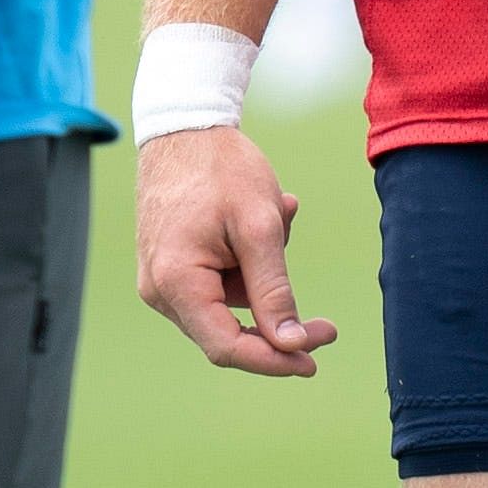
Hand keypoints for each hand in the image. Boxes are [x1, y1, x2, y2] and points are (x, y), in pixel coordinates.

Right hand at [137, 122, 340, 374]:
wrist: (184, 126)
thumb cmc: (220, 169)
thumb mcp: (260, 227)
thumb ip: (274, 290)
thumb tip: (291, 344)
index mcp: (177, 283)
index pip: (227, 347)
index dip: (273, 361)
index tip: (315, 359)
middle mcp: (160, 291)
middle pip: (226, 335)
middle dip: (278, 326)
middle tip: (327, 327)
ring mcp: (161, 281)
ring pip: (227, 308)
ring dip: (265, 278)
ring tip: (280, 216)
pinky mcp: (171, 268)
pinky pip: (218, 285)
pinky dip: (249, 263)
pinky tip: (268, 218)